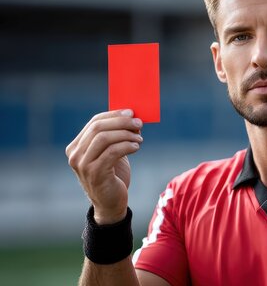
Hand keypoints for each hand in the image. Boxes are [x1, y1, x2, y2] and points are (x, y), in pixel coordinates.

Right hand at [66, 109, 142, 224]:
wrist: (111, 203)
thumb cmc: (113, 175)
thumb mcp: (111, 153)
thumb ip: (115, 136)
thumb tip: (132, 117)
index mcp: (76, 146)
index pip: (94, 122)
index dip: (114, 115)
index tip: (132, 112)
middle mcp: (75, 154)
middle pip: (98, 128)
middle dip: (121, 122)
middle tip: (139, 123)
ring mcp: (83, 165)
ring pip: (104, 138)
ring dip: (126, 134)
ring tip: (139, 138)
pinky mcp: (95, 173)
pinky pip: (112, 152)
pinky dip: (126, 146)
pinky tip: (136, 147)